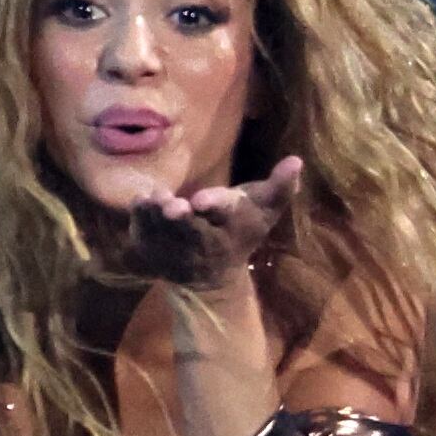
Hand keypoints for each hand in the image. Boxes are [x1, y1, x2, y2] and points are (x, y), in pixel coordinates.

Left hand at [124, 155, 302, 288]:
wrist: (213, 275)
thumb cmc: (241, 231)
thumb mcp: (264, 210)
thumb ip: (280, 187)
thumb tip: (296, 160)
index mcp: (232, 226)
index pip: (225, 213)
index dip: (215, 205)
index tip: (201, 200)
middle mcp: (203, 241)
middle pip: (190, 227)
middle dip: (179, 217)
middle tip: (172, 205)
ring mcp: (176, 250)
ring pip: (163, 233)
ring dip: (155, 217)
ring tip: (149, 200)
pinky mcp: (155, 253)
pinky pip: (145, 239)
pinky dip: (140, 223)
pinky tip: (139, 203)